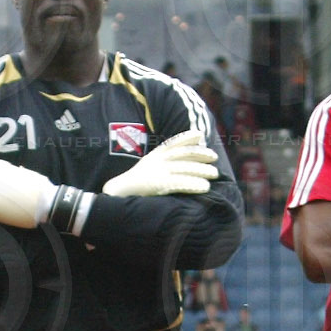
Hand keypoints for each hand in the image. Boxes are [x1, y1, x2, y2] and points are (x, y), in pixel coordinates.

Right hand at [102, 129, 217, 197]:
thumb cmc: (134, 187)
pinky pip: (180, 183)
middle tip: (214, 157)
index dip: (186, 137)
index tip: (199, 134)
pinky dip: (193, 185)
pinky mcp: (158, 185)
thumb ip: (161, 167)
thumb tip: (179, 167)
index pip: (172, 143)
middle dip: (200, 155)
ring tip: (215, 174)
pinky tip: (204, 188)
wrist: (116, 195)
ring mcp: (157, 172)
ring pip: (185, 169)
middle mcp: (156, 162)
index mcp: (154, 157)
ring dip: (201, 171)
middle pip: (183, 155)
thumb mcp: (147, 170)